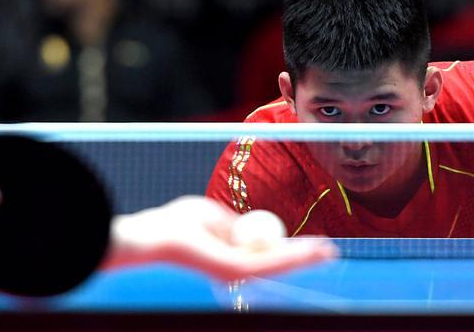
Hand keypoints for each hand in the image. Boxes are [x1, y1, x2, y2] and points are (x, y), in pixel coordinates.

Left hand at [103, 196, 335, 280]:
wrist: (158, 235)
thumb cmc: (175, 224)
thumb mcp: (210, 216)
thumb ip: (229, 223)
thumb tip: (242, 228)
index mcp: (228, 256)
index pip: (265, 255)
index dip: (288, 249)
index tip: (305, 244)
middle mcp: (236, 269)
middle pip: (278, 262)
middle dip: (303, 256)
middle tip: (328, 251)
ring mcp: (238, 271)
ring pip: (281, 263)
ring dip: (306, 256)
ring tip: (330, 251)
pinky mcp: (239, 270)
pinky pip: (274, 261)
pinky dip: (296, 255)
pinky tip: (315, 252)